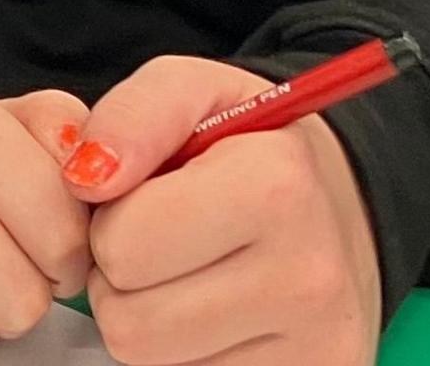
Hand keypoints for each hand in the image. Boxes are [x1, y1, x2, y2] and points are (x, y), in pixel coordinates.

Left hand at [63, 57, 382, 365]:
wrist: (343, 205)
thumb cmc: (250, 145)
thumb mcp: (191, 91)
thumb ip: (131, 114)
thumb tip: (85, 177)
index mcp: (277, 187)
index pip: (124, 245)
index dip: (114, 218)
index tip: (146, 198)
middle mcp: (308, 277)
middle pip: (128, 319)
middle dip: (122, 274)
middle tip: (161, 240)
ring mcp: (315, 345)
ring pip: (149, 361)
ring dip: (147, 317)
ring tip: (187, 271)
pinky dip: (185, 351)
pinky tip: (216, 310)